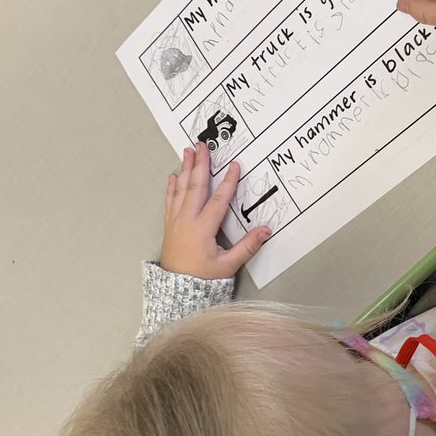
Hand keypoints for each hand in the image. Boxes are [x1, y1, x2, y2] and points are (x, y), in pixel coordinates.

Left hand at [160, 142, 270, 278]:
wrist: (176, 290)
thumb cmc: (202, 279)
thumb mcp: (228, 264)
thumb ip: (248, 246)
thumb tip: (266, 231)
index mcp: (202, 229)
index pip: (218, 200)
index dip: (228, 182)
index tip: (234, 166)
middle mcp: (187, 220)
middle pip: (195, 186)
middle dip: (199, 164)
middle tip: (201, 145)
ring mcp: (176, 221)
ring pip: (181, 189)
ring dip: (184, 169)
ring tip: (187, 152)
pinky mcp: (170, 225)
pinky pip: (170, 201)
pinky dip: (172, 187)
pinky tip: (173, 176)